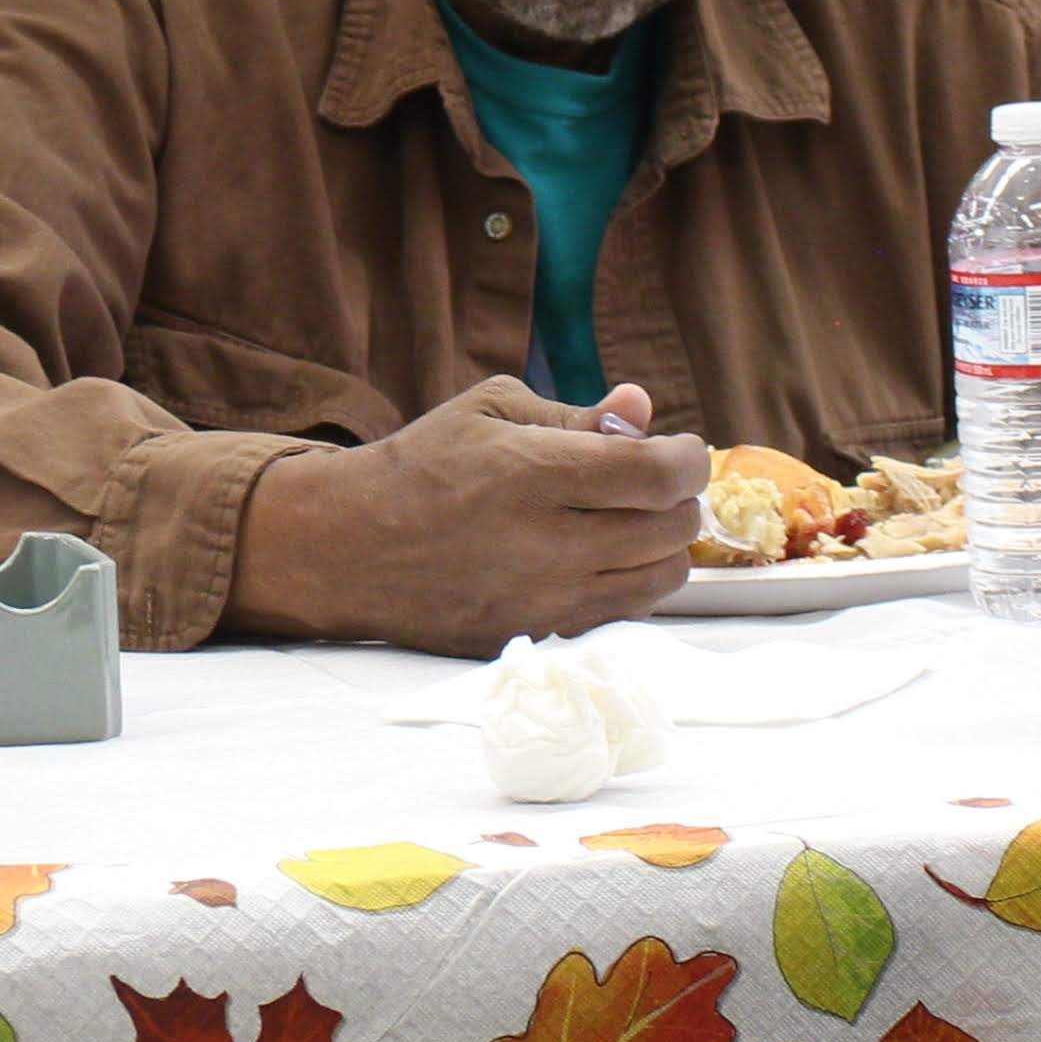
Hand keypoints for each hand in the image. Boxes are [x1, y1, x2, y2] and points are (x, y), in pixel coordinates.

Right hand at [227, 377, 706, 655]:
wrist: (351, 547)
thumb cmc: (423, 464)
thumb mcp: (490, 410)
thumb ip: (575, 414)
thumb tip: (641, 406)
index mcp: (537, 473)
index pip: (661, 474)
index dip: (690, 460)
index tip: (680, 451)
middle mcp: (549, 543)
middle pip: (672, 529)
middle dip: (679, 498)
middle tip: (653, 483)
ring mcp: (545, 599)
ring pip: (661, 580)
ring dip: (663, 546)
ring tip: (633, 522)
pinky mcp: (537, 635)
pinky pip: (621, 614)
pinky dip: (629, 583)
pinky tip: (600, 557)